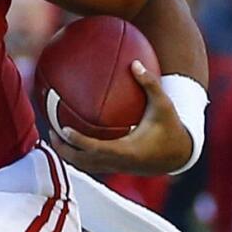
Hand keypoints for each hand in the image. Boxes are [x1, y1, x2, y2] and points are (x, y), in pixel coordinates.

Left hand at [50, 61, 192, 175]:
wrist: (179, 154)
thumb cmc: (170, 127)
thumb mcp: (164, 105)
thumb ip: (150, 84)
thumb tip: (135, 63)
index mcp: (128, 151)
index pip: (97, 148)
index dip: (79, 141)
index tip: (64, 128)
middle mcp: (118, 163)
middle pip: (83, 162)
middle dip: (64, 150)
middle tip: (51, 131)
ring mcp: (116, 168)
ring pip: (84, 166)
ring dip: (67, 153)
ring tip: (54, 134)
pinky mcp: (116, 168)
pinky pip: (91, 163)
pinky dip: (78, 152)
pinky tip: (70, 135)